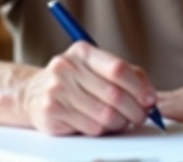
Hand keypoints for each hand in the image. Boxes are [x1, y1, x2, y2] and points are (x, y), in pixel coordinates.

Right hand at [15, 42, 157, 135]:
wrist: (33, 93)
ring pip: (105, 115)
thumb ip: (127, 75)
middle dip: (135, 110)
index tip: (150, 99)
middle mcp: (67, 67)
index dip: (138, 87)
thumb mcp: (97, 68)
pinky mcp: (52, 112)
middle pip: (114, 94)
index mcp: (82, 52)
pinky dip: (103, 130)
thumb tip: (149, 96)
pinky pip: (90, 128)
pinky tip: (101, 124)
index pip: (117, 69)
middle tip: (141, 116)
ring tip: (122, 121)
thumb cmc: (74, 81)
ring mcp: (57, 90)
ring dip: (120, 123)